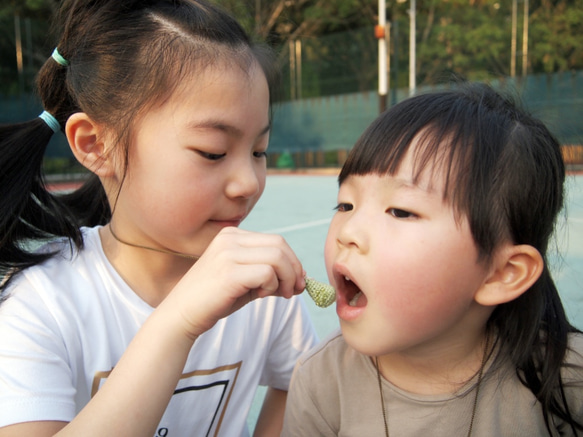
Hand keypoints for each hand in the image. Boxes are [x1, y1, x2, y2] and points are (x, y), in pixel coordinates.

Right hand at [162, 227, 304, 339]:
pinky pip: (267, 273)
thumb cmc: (214, 299)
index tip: (297, 282)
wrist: (181, 315)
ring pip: (277, 258)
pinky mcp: (229, 272)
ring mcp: (228, 253)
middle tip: (294, 290)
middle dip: (294, 269)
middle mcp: (230, 239)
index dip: (293, 261)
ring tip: (279, 294)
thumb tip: (303, 278)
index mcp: (232, 236)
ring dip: (286, 279)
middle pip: (280, 245)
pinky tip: (261, 295)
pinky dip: (272, 286)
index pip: (276, 241)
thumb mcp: (246, 282)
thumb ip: (271, 276)